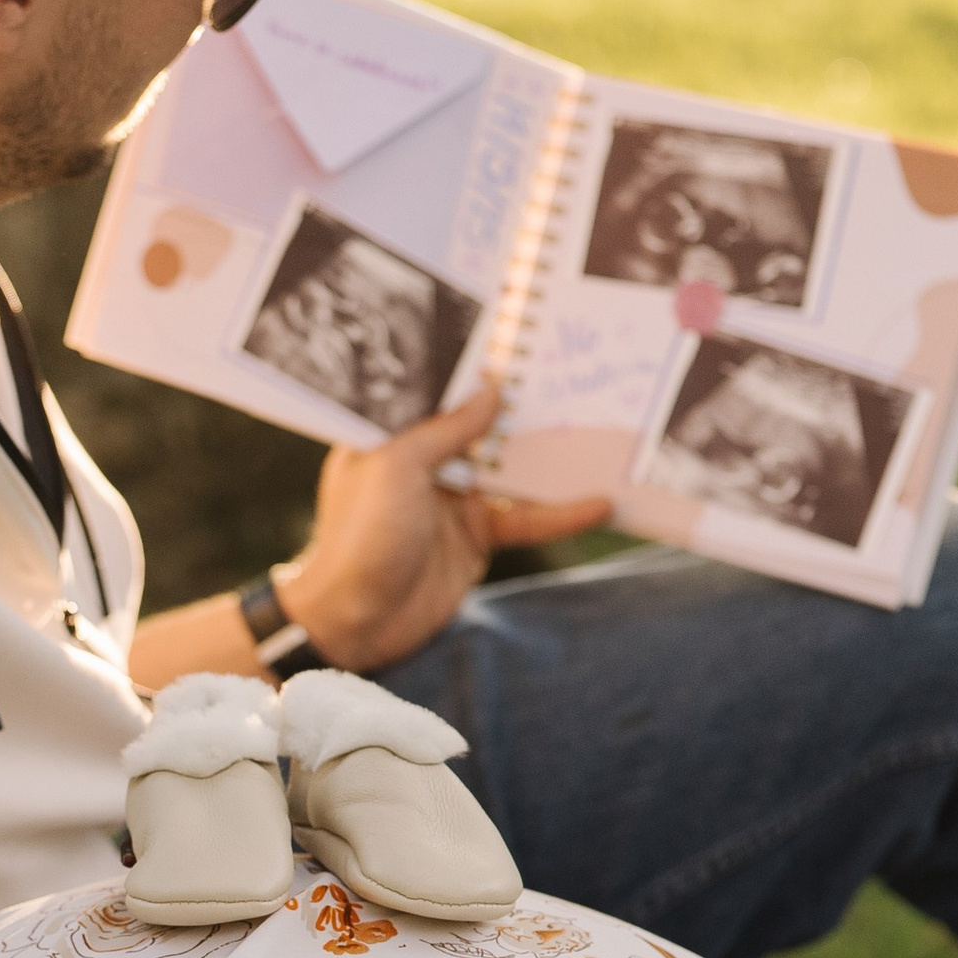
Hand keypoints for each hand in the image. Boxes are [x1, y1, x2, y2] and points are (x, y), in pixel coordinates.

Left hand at [283, 380, 609, 673]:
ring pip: (511, 469)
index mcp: (390, 434)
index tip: (514, 333)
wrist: (356, 624)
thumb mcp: (398, 466)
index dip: (470, 365)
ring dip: (551, 454)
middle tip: (570, 367)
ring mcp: (452, 498)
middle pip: (481, 424)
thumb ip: (448, 427)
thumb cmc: (361, 536)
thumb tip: (492, 388)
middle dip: (521, 402)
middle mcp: (423, 461)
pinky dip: (560, 514)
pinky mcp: (476, 537)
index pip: (435, 389)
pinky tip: (599, 504)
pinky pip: (525, 517)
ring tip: (600, 424)